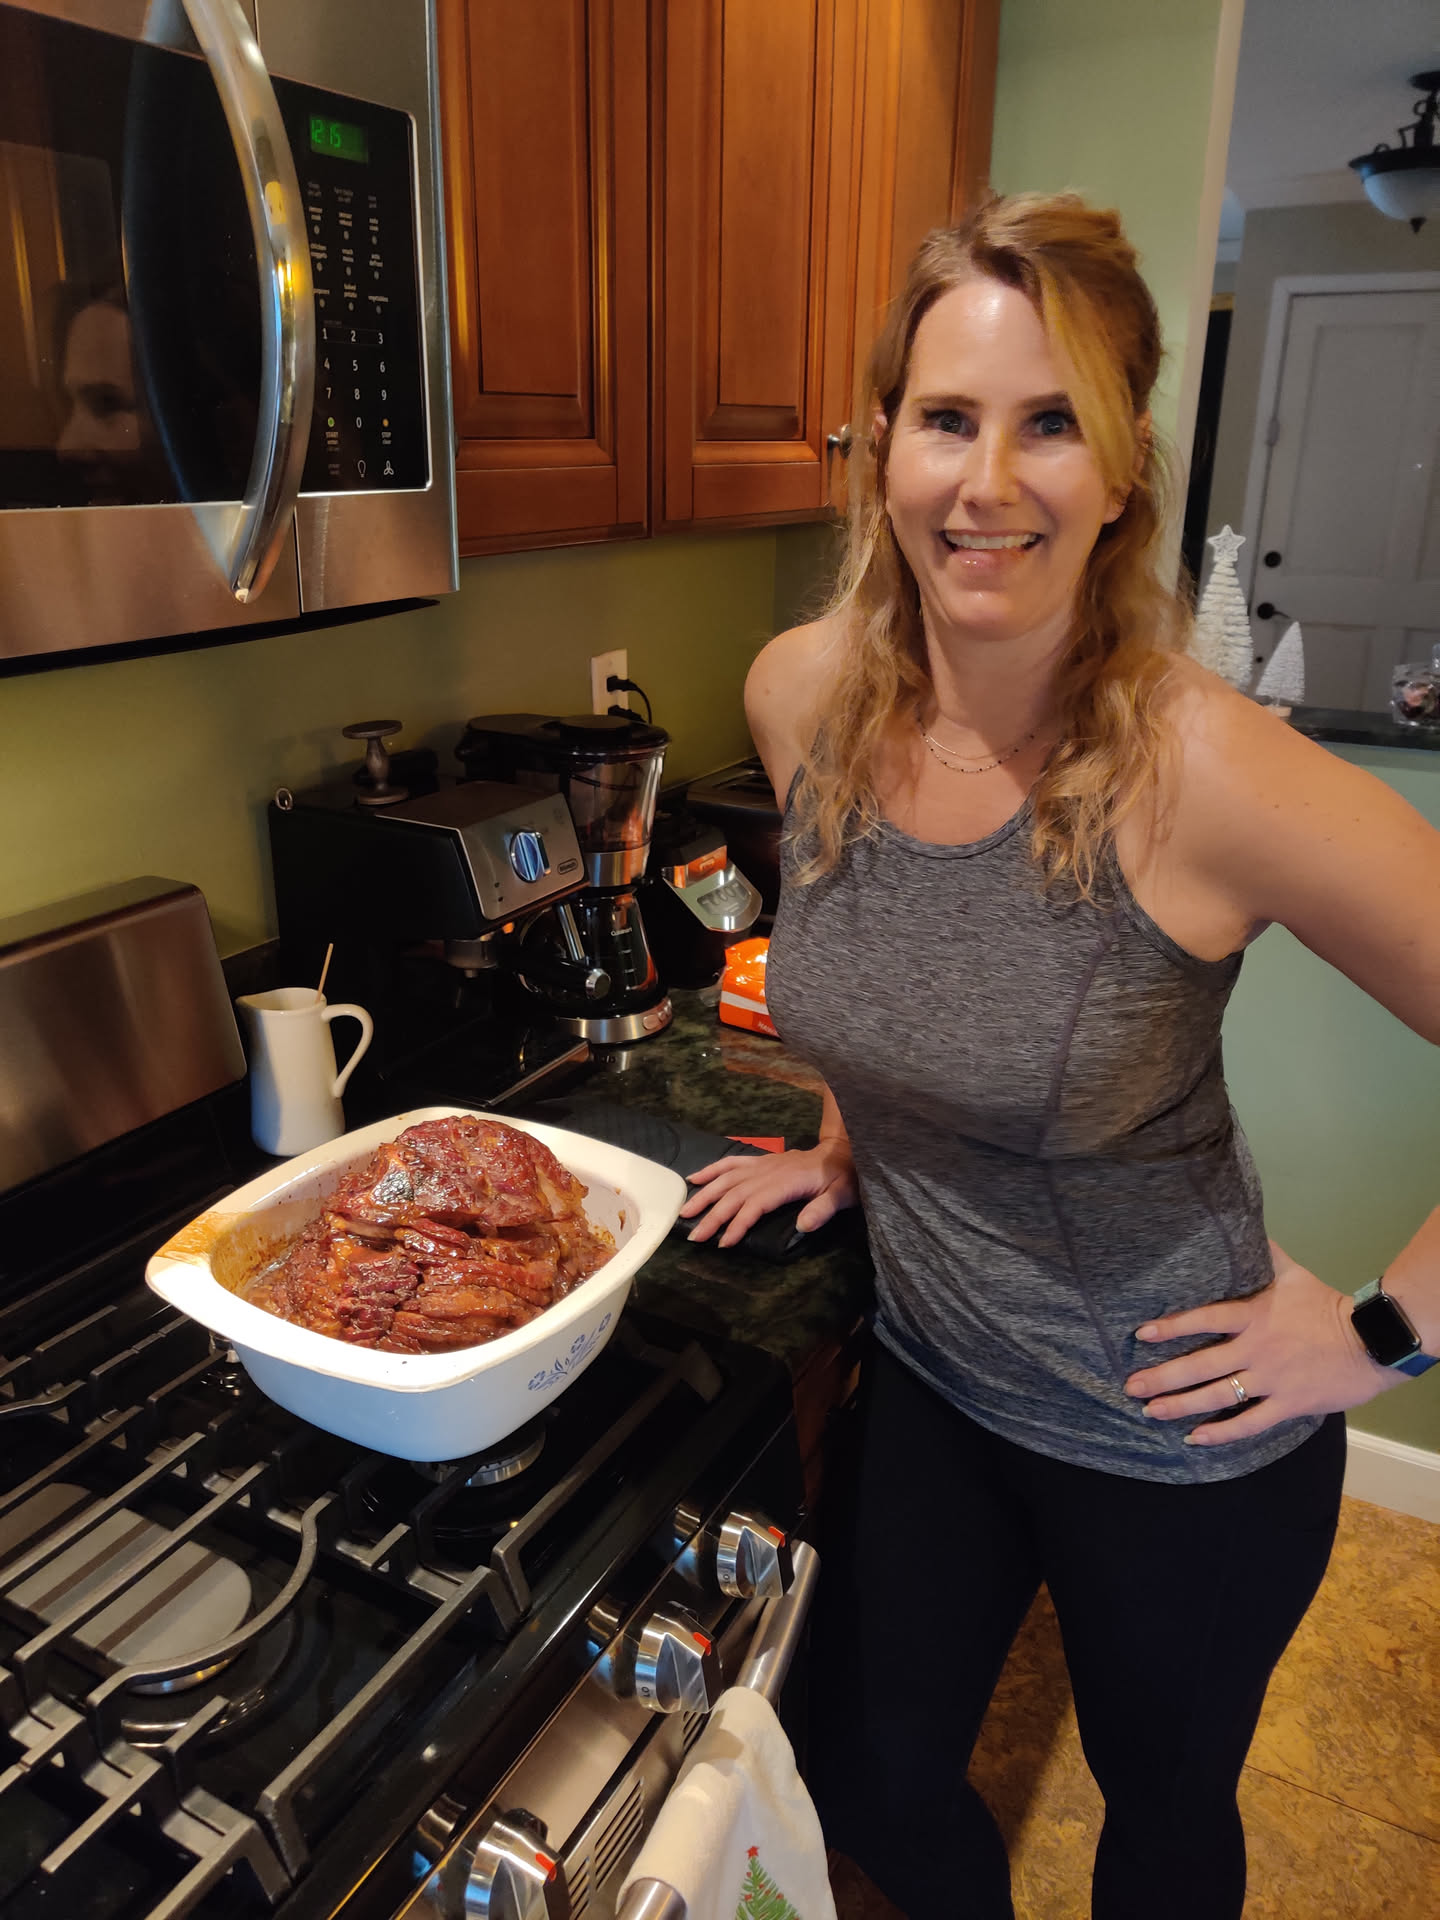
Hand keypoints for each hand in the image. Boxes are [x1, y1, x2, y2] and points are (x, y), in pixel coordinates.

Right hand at [677, 1140, 857, 1248]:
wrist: (842, 1151)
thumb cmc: (842, 1177)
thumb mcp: (842, 1195)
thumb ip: (823, 1210)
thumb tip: (803, 1226)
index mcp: (787, 1182)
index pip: (756, 1204)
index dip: (739, 1223)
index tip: (724, 1243)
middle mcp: (769, 1171)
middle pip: (735, 1193)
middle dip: (713, 1215)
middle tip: (694, 1236)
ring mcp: (762, 1164)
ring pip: (727, 1178)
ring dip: (705, 1195)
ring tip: (685, 1212)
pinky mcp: (760, 1160)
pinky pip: (731, 1163)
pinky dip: (711, 1170)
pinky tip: (693, 1178)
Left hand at [1123, 1240, 1395, 1445]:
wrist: (1370, 1342)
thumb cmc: (1327, 1306)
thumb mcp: (1294, 1273)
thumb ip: (1265, 1253)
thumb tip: (1244, 1224)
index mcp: (1254, 1316)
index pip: (1204, 1320)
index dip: (1171, 1327)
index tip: (1140, 1335)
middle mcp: (1256, 1349)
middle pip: (1201, 1365)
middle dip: (1162, 1377)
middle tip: (1130, 1386)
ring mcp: (1271, 1379)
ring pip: (1218, 1396)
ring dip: (1181, 1405)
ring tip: (1150, 1412)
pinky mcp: (1287, 1405)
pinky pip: (1249, 1423)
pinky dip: (1221, 1433)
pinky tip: (1195, 1438)